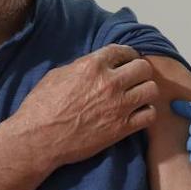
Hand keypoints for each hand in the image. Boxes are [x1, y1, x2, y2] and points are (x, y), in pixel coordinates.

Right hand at [14, 44, 158, 168]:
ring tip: (137, 96)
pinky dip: (146, 113)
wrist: (39, 138)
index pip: (122, 50)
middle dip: (139, 71)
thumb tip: (95, 66)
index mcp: (93, 65)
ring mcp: (119, 106)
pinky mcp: (122, 128)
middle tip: (133, 79)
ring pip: (151, 89)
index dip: (127, 55)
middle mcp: (110, 82)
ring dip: (145, 91)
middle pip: (143, 68)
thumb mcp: (58, 75)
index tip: (127, 60)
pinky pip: (150, 115)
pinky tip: (137, 114)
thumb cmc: (41, 106)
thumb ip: (81, 67)